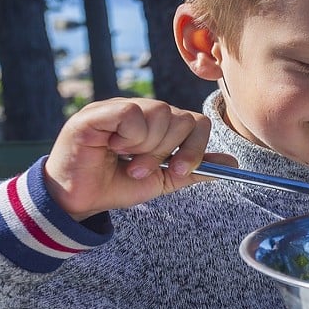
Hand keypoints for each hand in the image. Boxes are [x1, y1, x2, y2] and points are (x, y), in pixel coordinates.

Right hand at [43, 98, 235, 221]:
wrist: (78, 201)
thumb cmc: (115, 186)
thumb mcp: (162, 180)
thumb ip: (194, 169)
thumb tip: (231, 164)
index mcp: (160, 125)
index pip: (196, 122)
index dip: (194, 148)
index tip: (178, 171)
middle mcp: (143, 111)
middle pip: (182, 117)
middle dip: (167, 151)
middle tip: (141, 168)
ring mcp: (121, 108)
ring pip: (160, 112)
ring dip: (147, 146)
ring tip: (126, 159)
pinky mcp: (99, 111)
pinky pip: (131, 113)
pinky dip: (129, 136)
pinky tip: (112, 146)